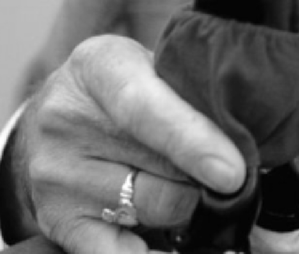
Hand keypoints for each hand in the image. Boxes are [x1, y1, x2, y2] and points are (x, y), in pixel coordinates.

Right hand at [7, 35, 244, 253]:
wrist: (50, 112)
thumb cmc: (121, 86)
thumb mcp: (149, 63)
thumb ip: (190, 92)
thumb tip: (248, 139)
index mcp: (99, 68)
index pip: (147, 110)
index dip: (195, 144)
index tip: (234, 173)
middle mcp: (66, 122)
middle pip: (162, 169)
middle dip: (207, 175)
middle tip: (228, 168)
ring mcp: (56, 176)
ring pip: (154, 209)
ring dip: (188, 204)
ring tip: (192, 184)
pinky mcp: (56, 220)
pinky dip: (153, 252)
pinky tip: (174, 246)